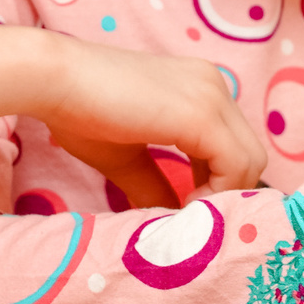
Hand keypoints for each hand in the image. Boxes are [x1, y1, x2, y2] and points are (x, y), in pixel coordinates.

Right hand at [31, 37, 267, 197]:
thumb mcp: (128, 156)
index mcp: (200, 89)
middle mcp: (215, 86)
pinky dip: (217, 193)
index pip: (234, 146)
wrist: (53, 80)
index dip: (216, 185)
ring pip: (251, 161)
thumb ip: (156, 185)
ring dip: (222, 196)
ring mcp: (212, 96)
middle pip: (250, 155)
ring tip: (183, 213)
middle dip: (224, 193)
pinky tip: (183, 204)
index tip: (184, 208)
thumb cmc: (79, 111)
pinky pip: (236, 164)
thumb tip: (175, 223)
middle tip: (187, 215)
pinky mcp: (201, 114)